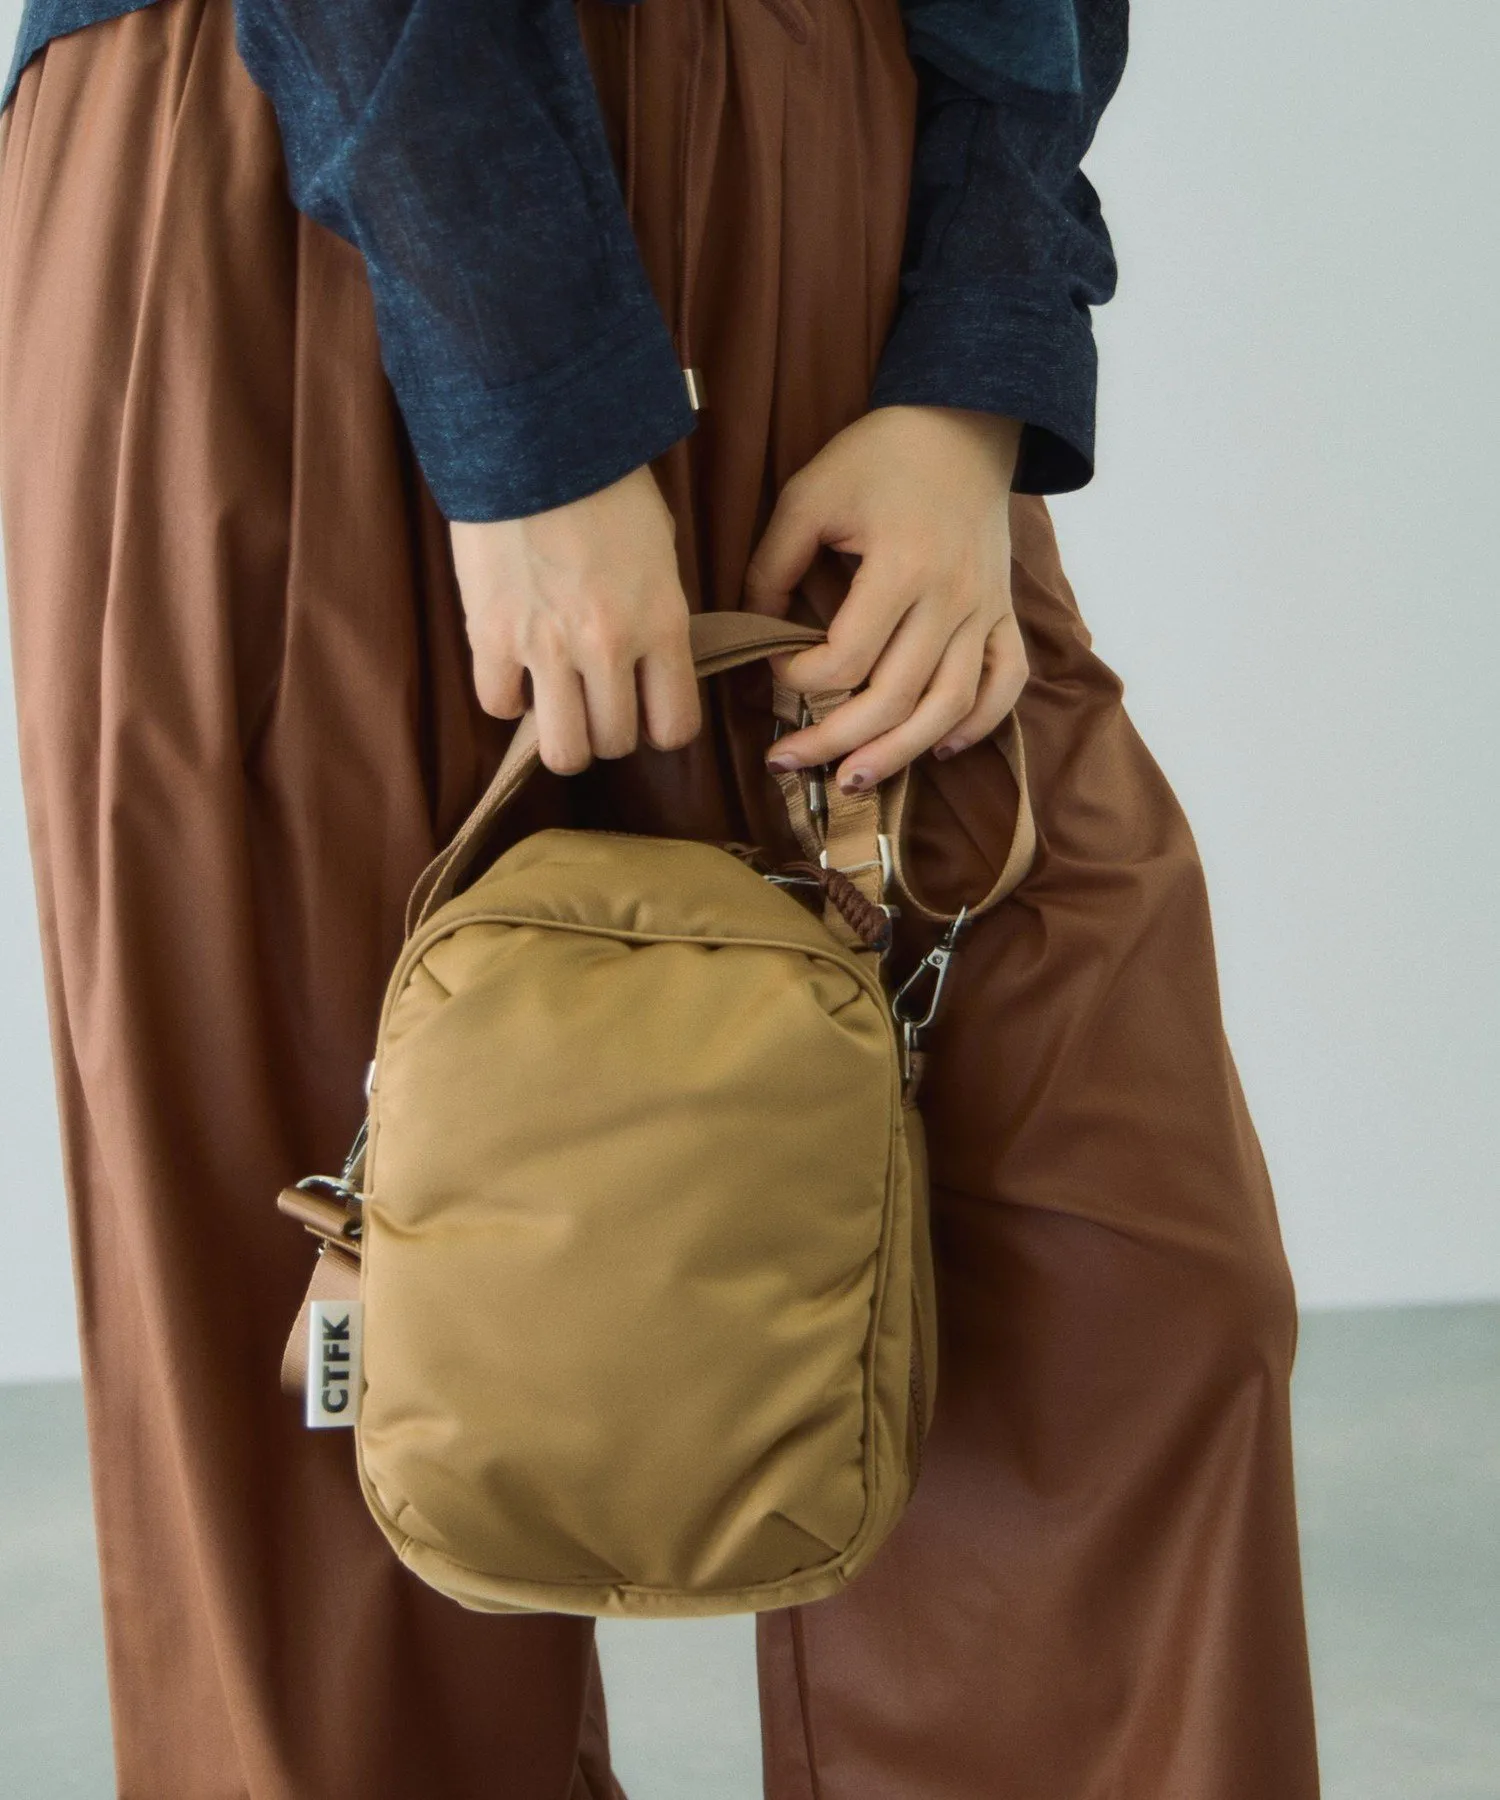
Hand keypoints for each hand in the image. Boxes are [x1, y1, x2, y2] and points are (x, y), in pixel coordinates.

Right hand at [449, 463, 700, 774]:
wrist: (534, 435)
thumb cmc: (605, 481)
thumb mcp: (659, 549)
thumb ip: (657, 613)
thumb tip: (646, 659)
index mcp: (662, 622)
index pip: (676, 726)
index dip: (662, 729)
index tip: (649, 713)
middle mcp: (609, 646)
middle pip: (615, 744)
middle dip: (608, 732)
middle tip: (596, 702)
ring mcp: (546, 646)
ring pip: (562, 750)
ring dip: (562, 735)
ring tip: (557, 705)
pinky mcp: (490, 635)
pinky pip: (498, 706)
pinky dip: (507, 699)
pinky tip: (513, 672)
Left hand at [744, 404, 1027, 792]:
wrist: (962, 423)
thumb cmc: (878, 456)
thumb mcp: (808, 495)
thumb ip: (772, 566)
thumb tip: (751, 630)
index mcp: (901, 566)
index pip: (845, 657)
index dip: (798, 678)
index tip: (773, 670)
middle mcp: (950, 598)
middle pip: (894, 698)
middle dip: (834, 741)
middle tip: (786, 762)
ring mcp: (984, 609)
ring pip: (949, 706)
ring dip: (901, 754)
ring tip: (853, 781)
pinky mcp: (1004, 612)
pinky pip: (1005, 681)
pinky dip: (980, 722)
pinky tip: (942, 748)